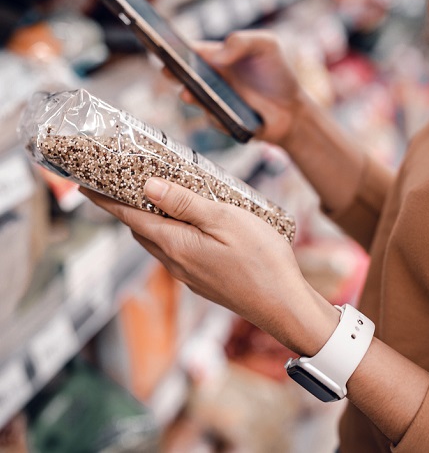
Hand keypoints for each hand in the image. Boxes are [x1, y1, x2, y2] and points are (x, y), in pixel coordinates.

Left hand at [81, 179, 338, 356]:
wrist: (282, 305)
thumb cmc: (261, 259)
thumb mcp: (224, 220)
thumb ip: (184, 203)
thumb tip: (147, 187)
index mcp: (175, 244)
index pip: (129, 217)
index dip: (105, 200)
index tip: (85, 186)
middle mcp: (175, 263)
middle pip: (141, 230)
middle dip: (128, 208)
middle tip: (128, 184)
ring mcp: (188, 275)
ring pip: (158, 243)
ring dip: (151, 221)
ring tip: (162, 200)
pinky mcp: (202, 282)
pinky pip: (176, 254)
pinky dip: (172, 235)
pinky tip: (192, 226)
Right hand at [173, 30, 310, 145]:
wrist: (293, 110)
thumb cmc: (278, 74)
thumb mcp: (267, 46)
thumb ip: (242, 41)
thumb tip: (217, 55)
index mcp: (216, 57)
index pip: (190, 49)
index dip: (173, 46)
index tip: (160, 42)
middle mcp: (210, 79)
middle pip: (183, 74)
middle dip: (172, 71)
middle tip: (167, 69)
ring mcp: (213, 101)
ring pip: (194, 98)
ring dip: (190, 96)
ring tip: (188, 93)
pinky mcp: (221, 121)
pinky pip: (213, 118)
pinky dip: (216, 116)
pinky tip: (223, 115)